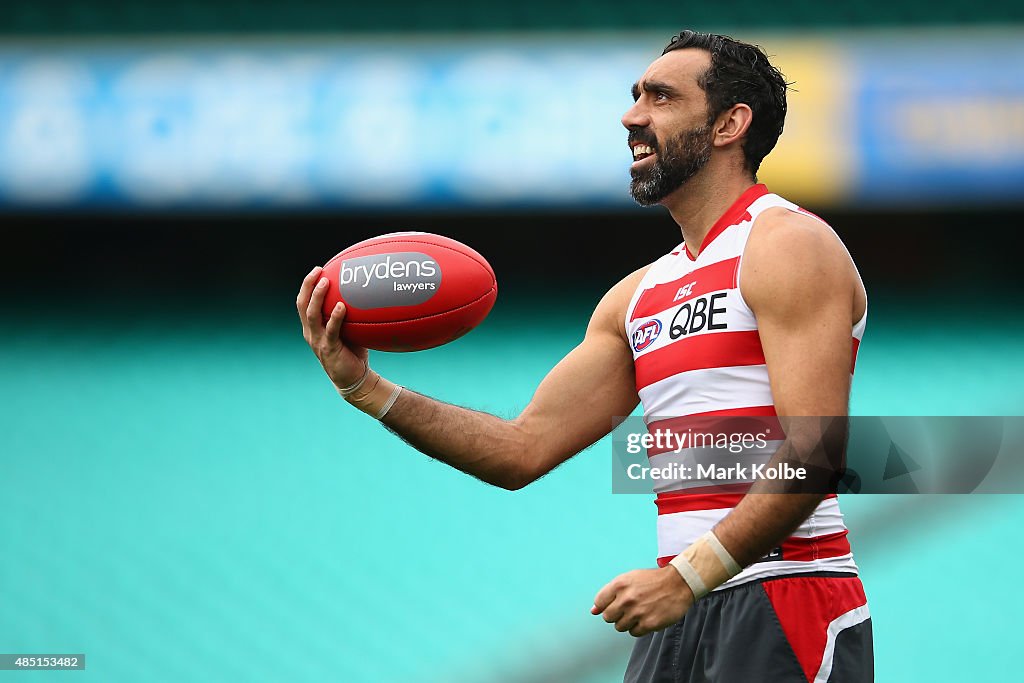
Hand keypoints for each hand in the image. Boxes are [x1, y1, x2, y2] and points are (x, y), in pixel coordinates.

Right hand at [296, 266, 368, 388]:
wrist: (354, 379)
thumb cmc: (352, 352)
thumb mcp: (348, 330)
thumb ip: (348, 315)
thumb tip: (363, 293)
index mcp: (312, 327)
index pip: (303, 303)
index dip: (307, 286)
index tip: (317, 270)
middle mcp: (311, 333)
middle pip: (303, 305)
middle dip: (308, 286)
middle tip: (318, 271)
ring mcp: (318, 341)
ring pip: (313, 315)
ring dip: (318, 297)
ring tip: (326, 283)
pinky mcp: (328, 350)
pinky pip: (331, 331)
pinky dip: (335, 318)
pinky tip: (342, 306)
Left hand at [591, 566, 693, 636]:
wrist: (678, 583)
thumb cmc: (652, 581)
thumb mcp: (628, 579)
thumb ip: (609, 593)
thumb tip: (593, 611)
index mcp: (619, 584)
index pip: (599, 602)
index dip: (606, 604)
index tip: (615, 603)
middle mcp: (626, 599)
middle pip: (608, 617)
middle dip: (616, 614)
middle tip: (628, 608)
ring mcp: (637, 612)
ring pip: (619, 627)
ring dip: (627, 622)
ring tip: (639, 612)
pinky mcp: (648, 624)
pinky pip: (633, 633)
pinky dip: (638, 628)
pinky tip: (646, 618)